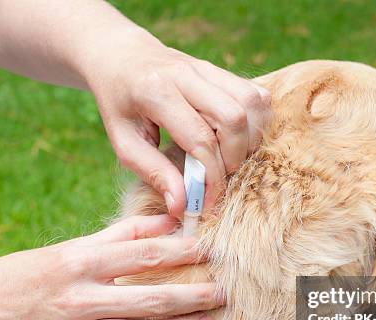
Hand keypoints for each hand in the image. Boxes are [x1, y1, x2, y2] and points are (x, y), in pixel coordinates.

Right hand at [0, 215, 221, 319]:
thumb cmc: (29, 275)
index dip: (183, 252)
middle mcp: (81, 299)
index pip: (146, 254)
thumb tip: (166, 220)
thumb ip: (120, 234)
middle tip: (222, 293)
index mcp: (81, 262)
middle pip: (153, 298)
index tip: (209, 252)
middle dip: (194, 295)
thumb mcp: (71, 247)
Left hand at [83, 32, 270, 216]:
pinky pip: (255, 95)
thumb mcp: (124, 143)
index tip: (206, 201)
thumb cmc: (120, 105)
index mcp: (155, 91)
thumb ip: (154, 173)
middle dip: (234, 158)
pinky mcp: (221, 70)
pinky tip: (237, 139)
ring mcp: (207, 68)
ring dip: (249, 139)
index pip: (200, 139)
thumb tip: (182, 206)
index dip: (211, 177)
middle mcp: (186, 74)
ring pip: (252, 103)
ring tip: (229, 158)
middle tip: (218, 177)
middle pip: (234, 118)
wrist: (121, 57)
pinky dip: (255, 122)